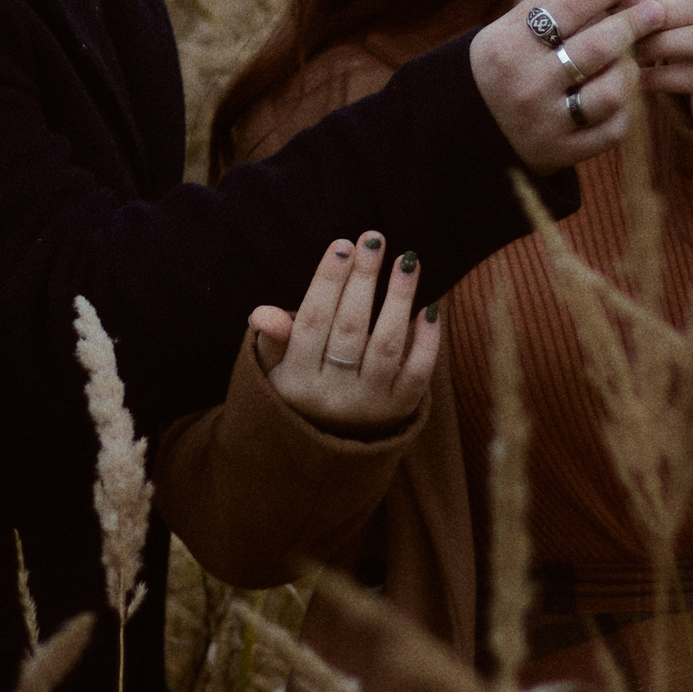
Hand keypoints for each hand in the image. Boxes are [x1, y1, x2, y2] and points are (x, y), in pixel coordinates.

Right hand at [251, 234, 440, 434]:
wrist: (328, 453)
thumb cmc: (299, 392)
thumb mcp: (274, 370)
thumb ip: (273, 338)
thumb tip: (262, 313)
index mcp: (295, 379)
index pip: (312, 321)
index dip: (327, 281)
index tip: (343, 245)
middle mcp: (332, 395)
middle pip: (350, 327)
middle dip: (363, 279)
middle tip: (374, 238)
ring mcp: (368, 404)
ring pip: (387, 346)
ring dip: (399, 299)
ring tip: (407, 261)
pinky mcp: (400, 412)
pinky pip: (417, 373)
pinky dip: (427, 341)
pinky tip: (429, 308)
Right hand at [470, 0, 663, 170]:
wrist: (472, 127)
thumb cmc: (507, 61)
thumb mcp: (521, 24)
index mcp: (508, 47)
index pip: (567, 10)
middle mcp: (525, 86)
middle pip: (596, 49)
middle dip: (632, 24)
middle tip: (656, 9)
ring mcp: (544, 123)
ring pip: (611, 91)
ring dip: (629, 69)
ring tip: (632, 56)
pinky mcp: (562, 153)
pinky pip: (613, 128)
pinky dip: (624, 108)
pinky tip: (622, 93)